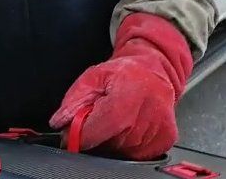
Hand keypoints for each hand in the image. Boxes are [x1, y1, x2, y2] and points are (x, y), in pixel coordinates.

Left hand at [49, 13, 192, 160]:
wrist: (152, 70)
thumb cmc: (124, 73)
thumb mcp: (92, 78)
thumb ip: (73, 101)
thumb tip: (59, 122)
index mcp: (130, 94)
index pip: (103, 126)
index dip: (83, 135)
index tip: (70, 136)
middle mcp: (150, 112)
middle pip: (112, 142)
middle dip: (97, 135)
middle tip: (98, 118)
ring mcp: (160, 128)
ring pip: (123, 151)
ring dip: (112, 140)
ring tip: (116, 119)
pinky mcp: (166, 139)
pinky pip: (137, 154)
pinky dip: (127, 144)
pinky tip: (129, 126)